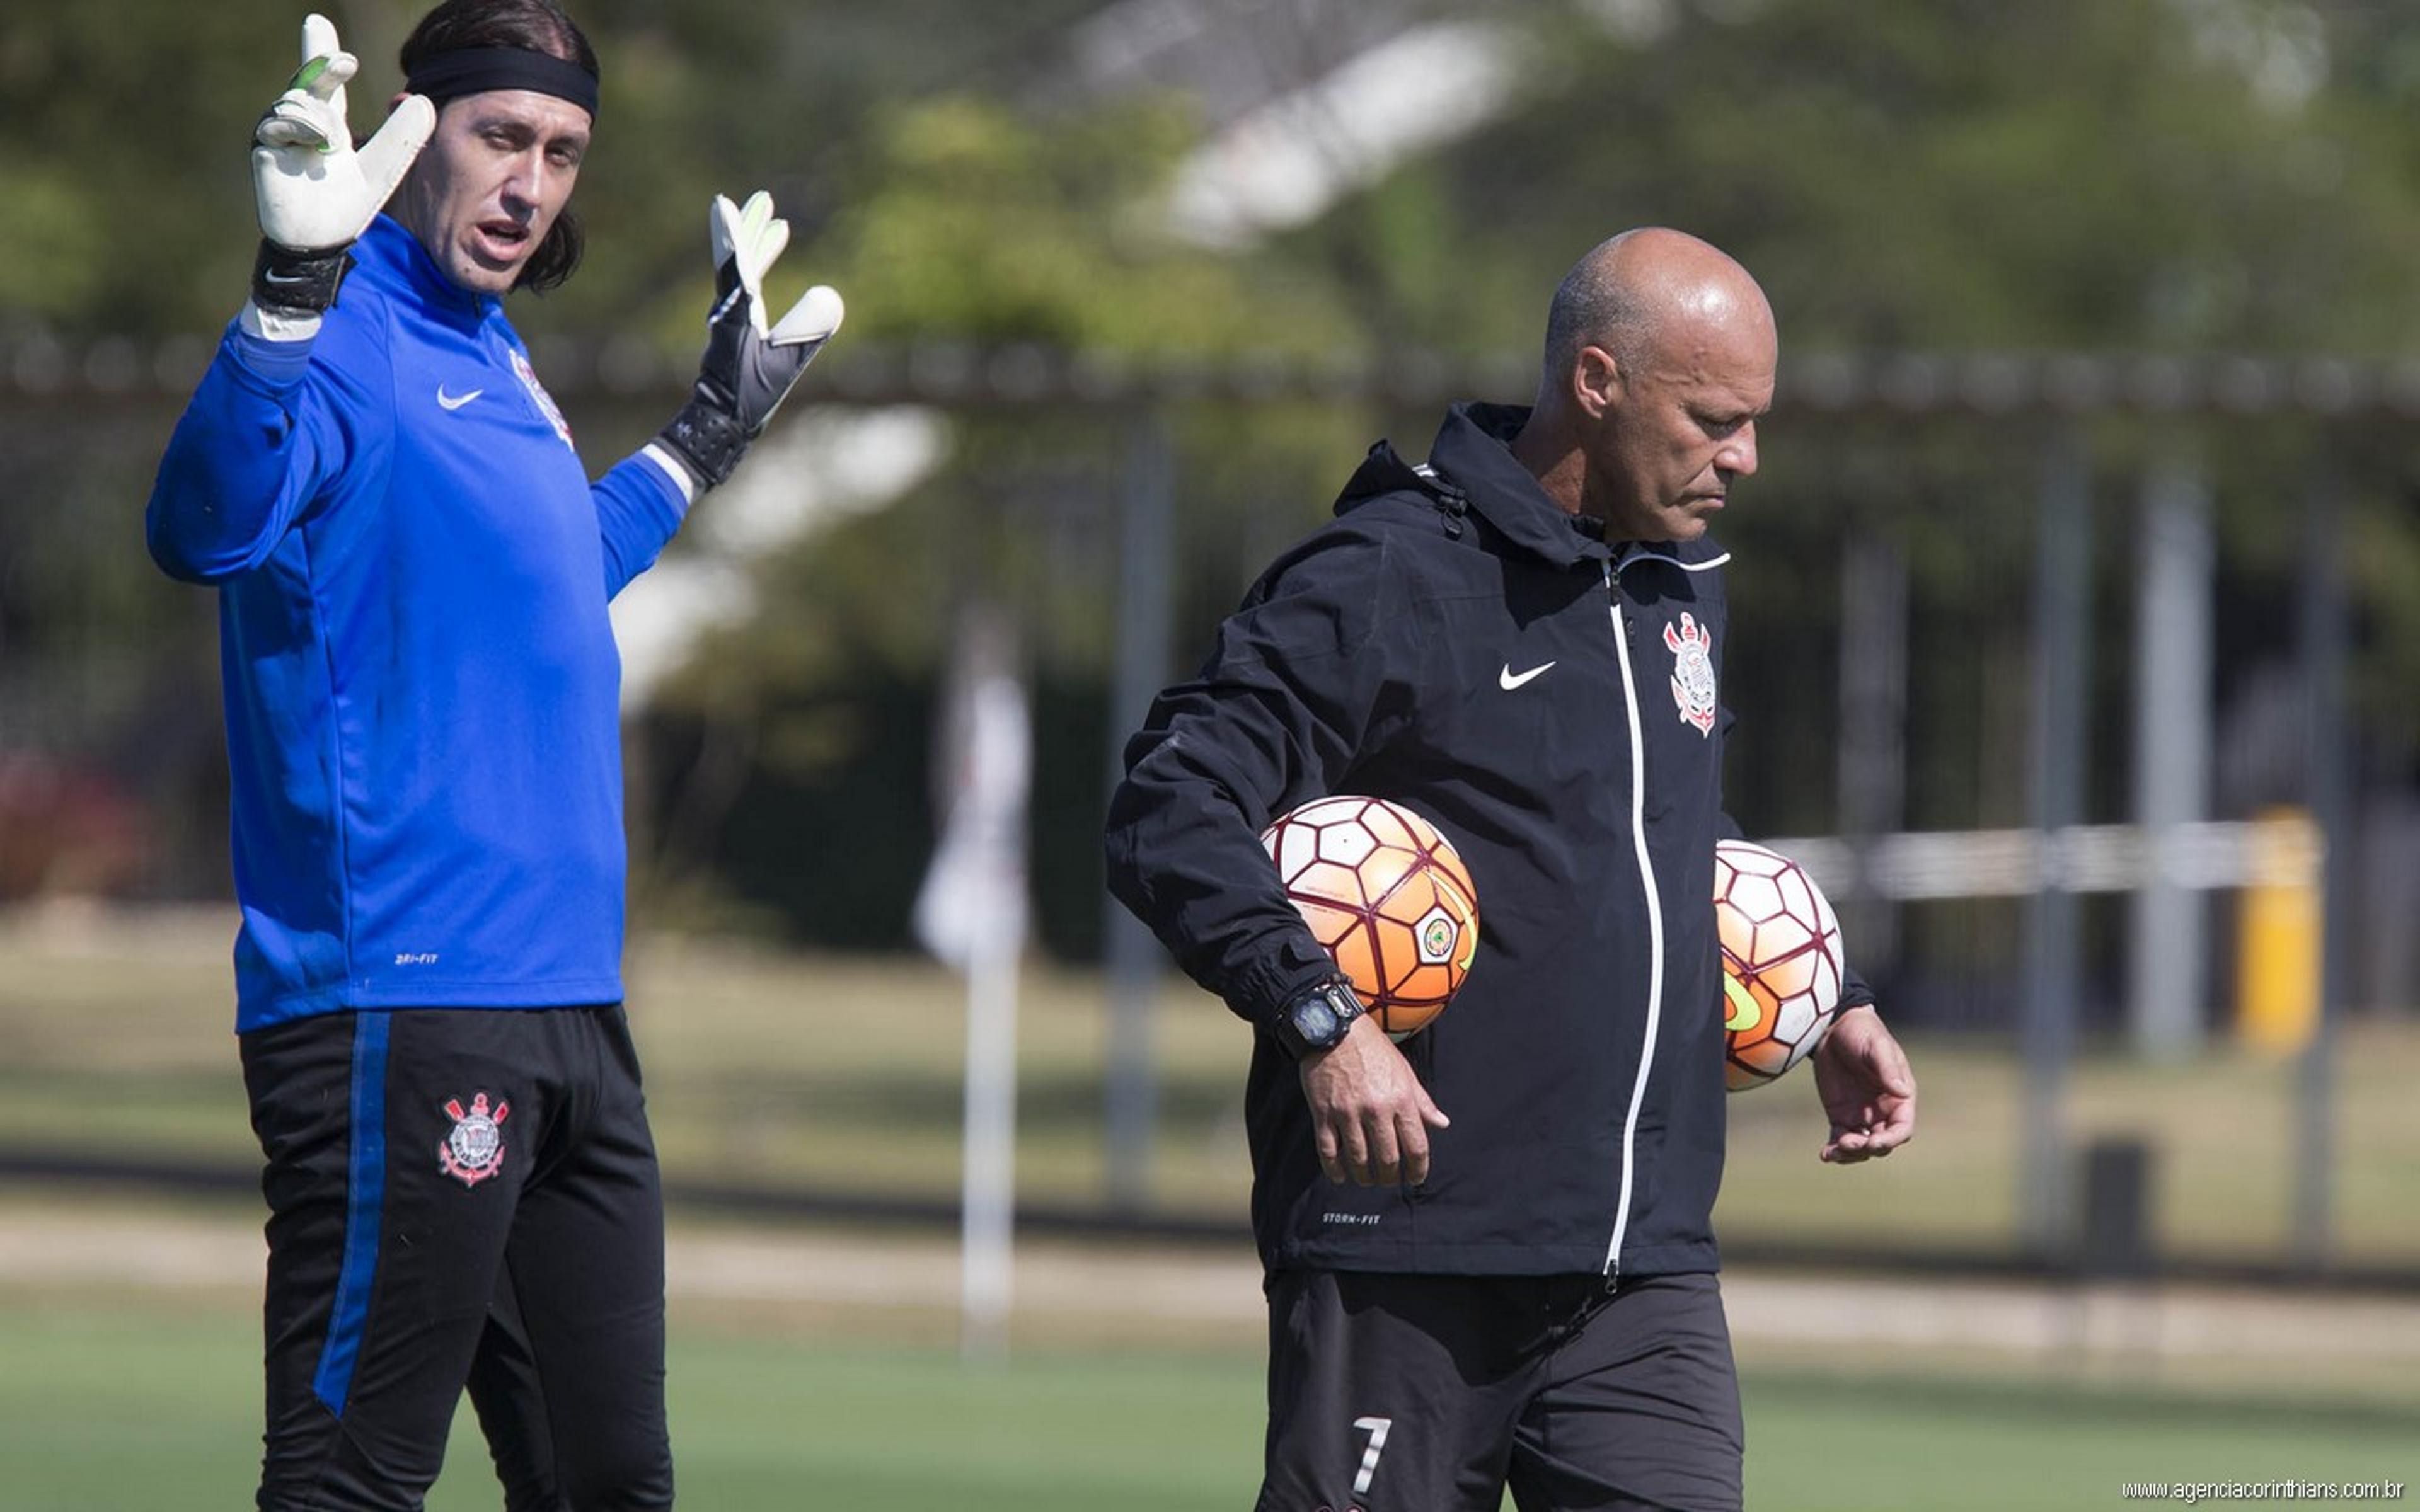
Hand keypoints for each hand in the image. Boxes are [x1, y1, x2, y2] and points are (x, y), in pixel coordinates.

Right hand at [248, 14, 432, 314]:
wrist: (319, 239)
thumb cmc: (346, 207)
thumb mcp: (381, 169)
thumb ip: (401, 138)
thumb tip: (424, 100)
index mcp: (328, 124)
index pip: (324, 81)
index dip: (319, 51)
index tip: (316, 22)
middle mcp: (303, 121)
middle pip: (309, 77)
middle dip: (324, 63)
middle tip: (345, 62)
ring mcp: (280, 130)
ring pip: (300, 99)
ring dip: (320, 119)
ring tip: (328, 148)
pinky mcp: (264, 144)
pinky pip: (279, 119)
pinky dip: (299, 128)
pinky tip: (310, 147)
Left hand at [653, 191, 844, 490]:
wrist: (718, 427)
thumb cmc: (747, 399)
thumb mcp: (783, 365)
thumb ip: (806, 331)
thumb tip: (831, 296)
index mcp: (736, 314)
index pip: (735, 263)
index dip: (735, 232)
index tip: (726, 203)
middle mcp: (728, 312)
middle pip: (737, 258)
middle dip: (751, 227)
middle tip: (764, 199)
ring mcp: (730, 322)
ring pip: (741, 272)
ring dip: (757, 246)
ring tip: (777, 225)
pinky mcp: (736, 335)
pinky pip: (745, 291)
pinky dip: (757, 272)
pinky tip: (764, 274)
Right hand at [1300, 1016, 1449, 1185]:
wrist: (1335, 1028)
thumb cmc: (1373, 1049)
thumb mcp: (1405, 1072)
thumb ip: (1423, 1102)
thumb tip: (1442, 1124)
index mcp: (1401, 1099)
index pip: (1416, 1147)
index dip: (1418, 1169)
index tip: (1415, 1178)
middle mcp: (1376, 1109)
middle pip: (1387, 1159)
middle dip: (1390, 1177)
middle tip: (1389, 1180)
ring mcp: (1348, 1113)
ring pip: (1358, 1159)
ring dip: (1364, 1177)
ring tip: (1366, 1179)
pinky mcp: (1324, 1113)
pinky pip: (1329, 1150)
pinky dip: (1334, 1169)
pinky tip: (1340, 1176)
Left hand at [1812, 1004, 1915, 1163]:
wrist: (1833, 1026)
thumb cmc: (1863, 1032)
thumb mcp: (1876, 1046)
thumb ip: (1887, 1068)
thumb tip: (1902, 1092)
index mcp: (1900, 1097)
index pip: (1902, 1129)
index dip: (1892, 1140)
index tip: (1875, 1143)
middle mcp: (1883, 1111)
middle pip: (1882, 1143)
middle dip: (1868, 1148)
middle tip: (1847, 1143)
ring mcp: (1862, 1115)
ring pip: (1862, 1147)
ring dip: (1850, 1154)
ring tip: (1832, 1153)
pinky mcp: (1841, 1115)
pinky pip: (1840, 1139)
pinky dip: (1834, 1149)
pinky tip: (1825, 1155)